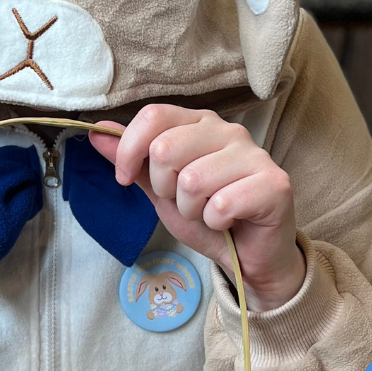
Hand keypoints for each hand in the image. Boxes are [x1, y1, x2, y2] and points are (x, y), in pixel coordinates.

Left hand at [90, 105, 304, 311]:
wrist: (246, 255)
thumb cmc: (205, 217)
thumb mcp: (159, 189)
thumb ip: (132, 161)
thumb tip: (97, 133)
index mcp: (198, 123)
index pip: (153, 116)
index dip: (129, 150)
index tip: (126, 179)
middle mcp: (228, 131)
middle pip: (166, 148)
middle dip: (163, 188)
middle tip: (184, 202)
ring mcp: (254, 155)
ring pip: (192, 181)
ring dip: (191, 210)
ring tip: (207, 213)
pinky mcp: (275, 184)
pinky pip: (221, 205)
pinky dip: (214, 223)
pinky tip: (228, 222)